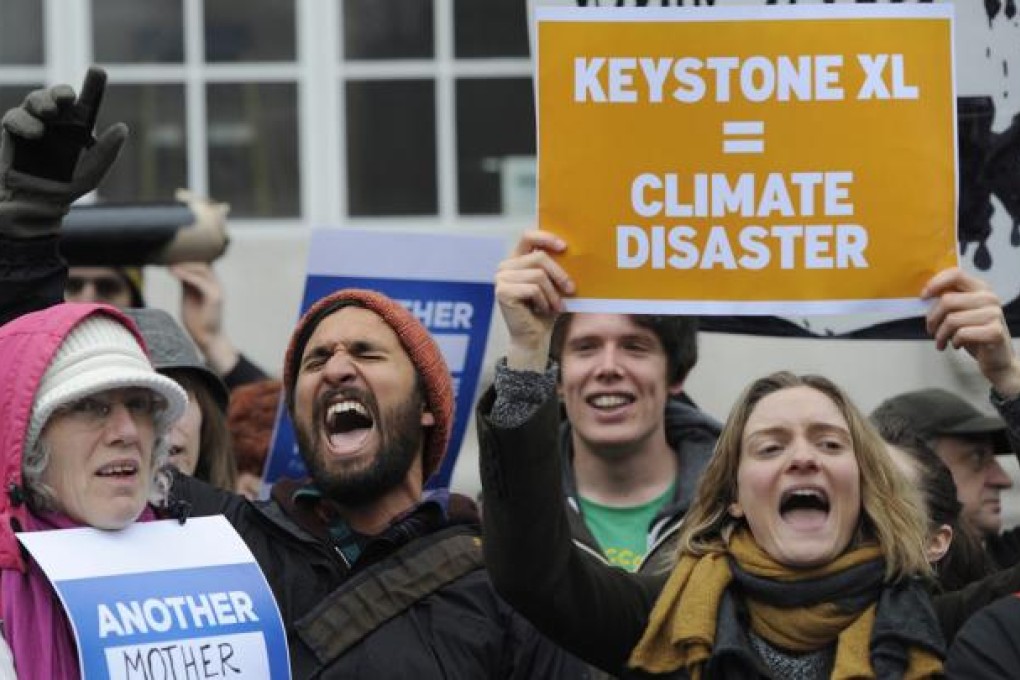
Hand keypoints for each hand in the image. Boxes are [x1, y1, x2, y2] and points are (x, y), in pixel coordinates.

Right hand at [0, 70, 127, 238]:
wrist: (34, 205)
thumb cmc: (65, 189)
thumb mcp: (91, 174)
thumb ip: (107, 151)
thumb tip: (123, 126)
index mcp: (79, 129)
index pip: (87, 104)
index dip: (93, 86)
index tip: (97, 71)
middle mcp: (57, 123)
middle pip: (57, 96)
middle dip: (60, 92)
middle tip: (64, 98)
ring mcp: (34, 125)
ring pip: (35, 100)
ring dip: (41, 101)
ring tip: (48, 113)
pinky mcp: (13, 132)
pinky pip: (14, 117)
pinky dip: (23, 121)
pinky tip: (34, 133)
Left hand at [168, 261, 238, 375]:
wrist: (208, 339)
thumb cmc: (198, 321)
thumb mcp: (189, 298)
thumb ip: (186, 284)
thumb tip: (175, 269)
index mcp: (211, 284)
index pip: (203, 264)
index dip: (189, 257)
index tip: (171, 254)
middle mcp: (216, 285)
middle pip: (203, 263)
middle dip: (186, 258)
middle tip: (168, 256)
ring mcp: (217, 290)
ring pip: (202, 269)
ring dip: (184, 265)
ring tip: (169, 264)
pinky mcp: (214, 297)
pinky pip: (199, 281)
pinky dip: (186, 275)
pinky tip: (173, 272)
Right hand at [495, 230, 573, 371]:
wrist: (534, 337)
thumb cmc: (545, 310)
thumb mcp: (554, 284)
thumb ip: (556, 267)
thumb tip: (573, 253)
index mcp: (516, 260)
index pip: (528, 236)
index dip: (546, 238)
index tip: (564, 247)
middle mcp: (505, 266)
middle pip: (539, 257)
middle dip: (559, 274)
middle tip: (571, 289)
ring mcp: (501, 279)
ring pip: (538, 275)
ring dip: (552, 293)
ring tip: (555, 306)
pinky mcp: (502, 292)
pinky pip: (532, 289)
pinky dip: (543, 301)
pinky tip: (542, 310)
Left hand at [923, 267, 1019, 397]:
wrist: (997, 359)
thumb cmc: (975, 335)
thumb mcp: (961, 313)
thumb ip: (948, 301)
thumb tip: (925, 296)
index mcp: (980, 288)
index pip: (955, 274)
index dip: (935, 284)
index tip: (924, 297)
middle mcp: (989, 298)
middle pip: (947, 300)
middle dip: (932, 318)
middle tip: (931, 330)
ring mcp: (994, 314)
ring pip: (951, 319)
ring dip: (940, 334)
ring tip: (941, 341)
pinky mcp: (995, 332)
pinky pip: (962, 334)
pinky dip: (954, 342)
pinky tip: (956, 345)